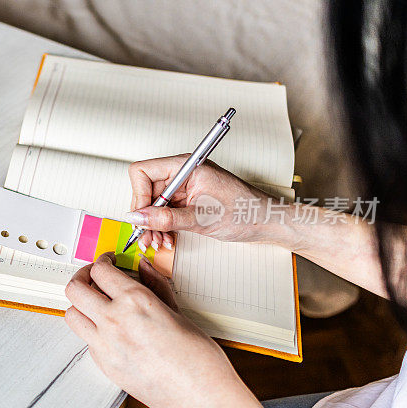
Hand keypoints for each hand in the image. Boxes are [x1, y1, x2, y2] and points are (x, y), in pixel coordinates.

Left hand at [64, 253, 301, 407]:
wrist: (199, 397)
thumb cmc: (197, 358)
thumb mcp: (177, 311)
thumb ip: (155, 285)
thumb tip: (143, 268)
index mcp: (136, 301)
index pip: (100, 270)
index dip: (102, 261)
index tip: (107, 262)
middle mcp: (114, 321)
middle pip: (74, 289)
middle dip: (81, 277)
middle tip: (92, 277)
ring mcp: (105, 345)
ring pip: (71, 315)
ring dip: (80, 305)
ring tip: (95, 304)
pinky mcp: (103, 366)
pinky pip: (86, 340)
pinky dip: (92, 331)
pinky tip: (110, 331)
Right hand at [125, 155, 284, 249]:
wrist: (269, 222)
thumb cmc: (247, 212)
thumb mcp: (201, 218)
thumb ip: (165, 218)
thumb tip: (137, 218)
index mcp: (186, 166)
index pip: (143, 172)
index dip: (139, 195)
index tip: (141, 217)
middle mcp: (183, 173)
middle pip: (146, 190)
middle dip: (145, 216)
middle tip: (147, 236)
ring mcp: (185, 186)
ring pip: (153, 204)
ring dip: (153, 225)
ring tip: (158, 241)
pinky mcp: (188, 199)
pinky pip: (165, 211)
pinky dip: (163, 226)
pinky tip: (167, 238)